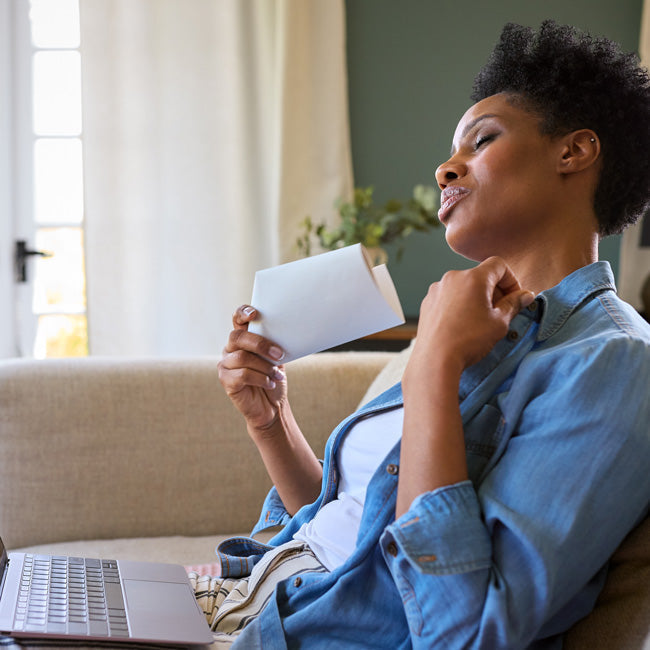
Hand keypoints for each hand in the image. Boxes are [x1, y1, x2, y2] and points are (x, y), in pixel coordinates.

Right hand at [217, 305, 287, 432]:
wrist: (272, 406)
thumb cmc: (274, 378)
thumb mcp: (277, 358)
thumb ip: (273, 344)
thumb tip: (284, 331)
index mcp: (243, 339)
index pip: (237, 319)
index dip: (242, 313)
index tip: (254, 314)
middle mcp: (231, 349)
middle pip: (238, 337)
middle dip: (261, 344)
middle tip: (279, 355)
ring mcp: (226, 364)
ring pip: (242, 357)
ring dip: (265, 366)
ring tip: (277, 375)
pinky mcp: (226, 380)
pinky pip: (242, 375)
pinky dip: (260, 378)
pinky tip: (270, 383)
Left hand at [407, 257, 534, 378]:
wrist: (435, 359)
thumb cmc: (469, 340)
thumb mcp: (500, 323)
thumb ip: (514, 304)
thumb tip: (525, 295)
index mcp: (473, 278)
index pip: (498, 265)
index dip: (511, 279)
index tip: (514, 298)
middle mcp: (452, 278)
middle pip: (479, 276)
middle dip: (493, 291)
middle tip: (500, 313)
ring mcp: (436, 290)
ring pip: (463, 287)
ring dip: (475, 298)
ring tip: (479, 322)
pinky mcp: (426, 303)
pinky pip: (448, 298)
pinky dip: (458, 305)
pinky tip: (461, 325)